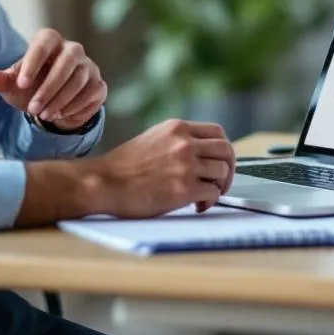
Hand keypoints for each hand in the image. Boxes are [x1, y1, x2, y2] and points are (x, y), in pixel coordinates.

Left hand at [0, 29, 105, 130]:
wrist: (54, 102)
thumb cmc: (31, 86)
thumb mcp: (13, 85)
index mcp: (50, 41)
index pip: (44, 43)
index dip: (33, 62)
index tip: (21, 84)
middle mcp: (73, 49)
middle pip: (66, 63)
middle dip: (49, 88)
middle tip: (33, 109)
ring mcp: (89, 66)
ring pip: (80, 80)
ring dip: (60, 100)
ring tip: (44, 115)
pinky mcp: (98, 84)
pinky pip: (91, 94)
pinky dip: (75, 107)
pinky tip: (60, 115)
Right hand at [90, 119, 235, 215]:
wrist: (104, 182)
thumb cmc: (122, 167)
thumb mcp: (152, 139)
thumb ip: (176, 142)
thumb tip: (197, 154)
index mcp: (177, 128)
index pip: (217, 132)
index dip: (222, 150)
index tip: (218, 162)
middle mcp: (185, 143)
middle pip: (226, 150)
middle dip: (228, 169)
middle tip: (221, 182)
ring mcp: (187, 164)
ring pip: (222, 172)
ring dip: (219, 186)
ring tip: (203, 196)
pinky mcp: (186, 188)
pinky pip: (213, 193)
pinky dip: (210, 201)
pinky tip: (197, 206)